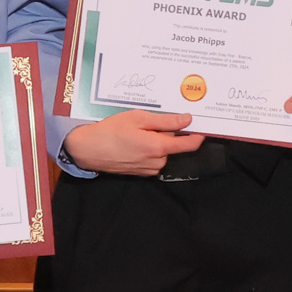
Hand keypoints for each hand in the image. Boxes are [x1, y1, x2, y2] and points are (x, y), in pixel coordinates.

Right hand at [61, 110, 204, 176]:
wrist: (88, 149)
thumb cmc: (111, 130)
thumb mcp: (138, 118)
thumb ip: (165, 121)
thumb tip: (187, 120)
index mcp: (159, 148)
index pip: (190, 144)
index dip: (199, 134)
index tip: (203, 125)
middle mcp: (158, 162)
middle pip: (174, 145)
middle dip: (168, 133)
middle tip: (151, 121)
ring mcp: (150, 169)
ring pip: (163, 152)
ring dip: (157, 141)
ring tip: (138, 131)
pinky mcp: (142, 173)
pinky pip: (154, 158)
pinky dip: (149, 149)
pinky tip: (134, 141)